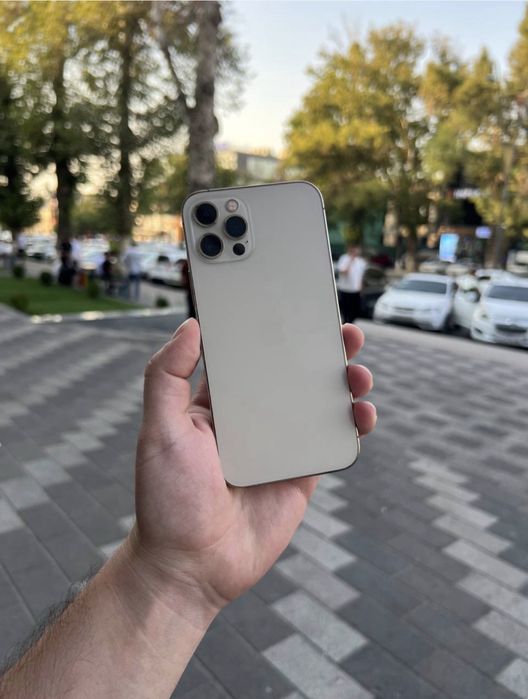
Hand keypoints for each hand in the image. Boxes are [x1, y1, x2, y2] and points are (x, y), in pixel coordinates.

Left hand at [127, 319, 375, 625]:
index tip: (293, 306)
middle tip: (343, 332)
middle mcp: (252, 419)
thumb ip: (166, 377)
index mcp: (218, 403)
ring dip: (344, 383)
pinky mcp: (302, 472)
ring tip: (357, 371)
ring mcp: (279, 445)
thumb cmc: (167, 498)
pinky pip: (331, 441)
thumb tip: (190, 325)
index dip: (272, 330)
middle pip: (292, 374)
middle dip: (320, 350)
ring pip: (319, 403)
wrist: (192, 565)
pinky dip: (352, 425)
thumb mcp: (159, 430)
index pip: (250, 356)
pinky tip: (363, 413)